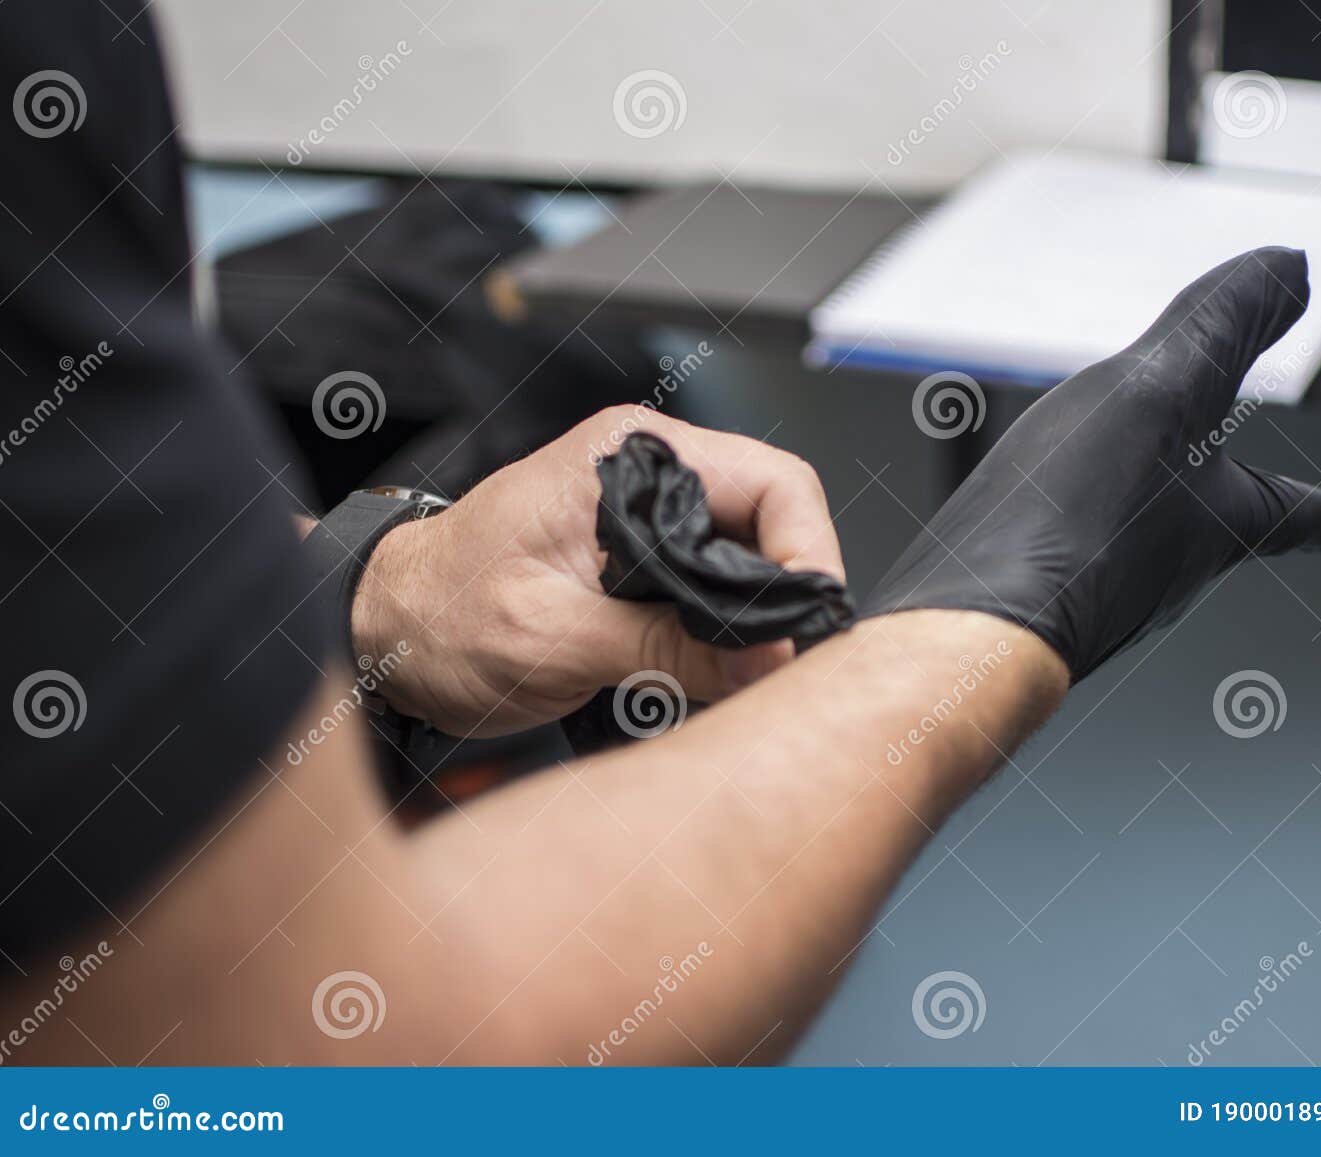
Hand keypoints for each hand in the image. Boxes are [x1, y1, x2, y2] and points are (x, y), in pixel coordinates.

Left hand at [351, 407, 844, 736]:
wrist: (387, 632)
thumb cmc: (440, 613)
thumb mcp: (555, 638)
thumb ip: (667, 645)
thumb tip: (766, 657)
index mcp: (629, 456)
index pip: (772, 483)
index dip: (809, 551)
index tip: (812, 622)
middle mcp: (648, 472)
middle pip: (774, 519)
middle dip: (791, 591)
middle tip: (790, 661)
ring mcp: (648, 514)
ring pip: (753, 558)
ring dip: (761, 616)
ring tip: (757, 672)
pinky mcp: (644, 559)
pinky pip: (718, 586)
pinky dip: (730, 630)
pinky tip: (722, 669)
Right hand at [863, 247, 1320, 680]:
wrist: (972, 625)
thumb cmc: (1073, 520)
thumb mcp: (1163, 391)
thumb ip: (1223, 328)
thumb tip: (1292, 265)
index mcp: (1216, 525)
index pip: (1293, 512)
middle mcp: (1163, 571)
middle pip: (1207, 534)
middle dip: (1222, 509)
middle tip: (1234, 498)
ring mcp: (1094, 592)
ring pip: (1129, 548)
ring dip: (1134, 517)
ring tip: (1113, 493)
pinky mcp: (1029, 602)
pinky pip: (1057, 558)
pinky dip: (1058, 534)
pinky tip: (1023, 525)